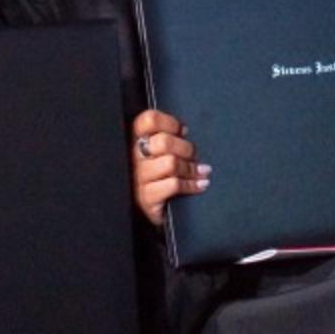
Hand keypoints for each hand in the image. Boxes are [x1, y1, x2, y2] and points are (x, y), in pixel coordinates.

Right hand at [130, 108, 207, 225]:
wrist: (151, 213)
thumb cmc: (158, 179)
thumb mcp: (158, 155)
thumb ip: (167, 138)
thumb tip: (184, 130)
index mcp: (135, 142)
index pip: (148, 120)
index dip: (169, 122)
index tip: (182, 131)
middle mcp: (133, 158)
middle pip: (163, 142)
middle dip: (185, 148)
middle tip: (193, 156)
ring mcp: (138, 179)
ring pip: (171, 163)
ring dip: (191, 168)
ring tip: (201, 172)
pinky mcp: (146, 198)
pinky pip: (173, 185)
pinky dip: (192, 185)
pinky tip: (200, 184)